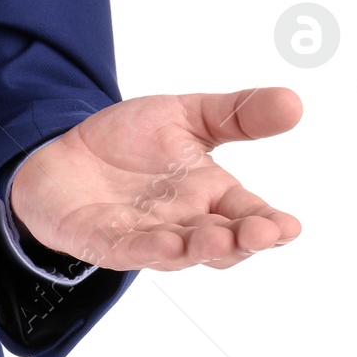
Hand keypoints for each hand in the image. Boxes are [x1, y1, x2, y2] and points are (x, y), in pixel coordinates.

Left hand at [9, 88, 302, 270]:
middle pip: (222, 244)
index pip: (249, 215)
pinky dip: (147, 249)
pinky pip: (127, 249)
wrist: (62, 150)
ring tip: (220, 239)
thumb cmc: (129, 142)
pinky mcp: (101, 240)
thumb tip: (294, 102)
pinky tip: (167, 244)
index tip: (291, 226)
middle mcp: (183, 223)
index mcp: (210, 196)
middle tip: (264, 233)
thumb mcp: (186, 115)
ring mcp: (144, 236)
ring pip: (179, 253)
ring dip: (200, 248)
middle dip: (244, 240)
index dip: (271, 224)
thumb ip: (236, 114)